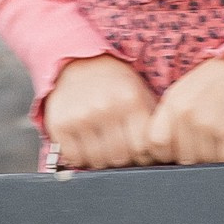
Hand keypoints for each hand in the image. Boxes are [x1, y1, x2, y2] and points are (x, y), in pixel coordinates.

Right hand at [43, 54, 158, 169]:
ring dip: (101, 160)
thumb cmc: (114, 84)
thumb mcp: (140, 93)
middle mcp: (105, 106)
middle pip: (119, 158)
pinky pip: (73, 158)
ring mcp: (80, 116)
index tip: (138, 151)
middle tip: (118, 148)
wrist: (78, 61)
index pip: (142, 147)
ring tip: (101, 146)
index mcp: (130, 99)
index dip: (142, 154)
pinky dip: (79, 158)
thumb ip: (153, 122)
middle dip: (122, 158)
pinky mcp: (60, 123)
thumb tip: (163, 154)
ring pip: (97, 161)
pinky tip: (84, 145)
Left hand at [146, 52, 223, 166]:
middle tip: (207, 141)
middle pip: (183, 158)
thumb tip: (165, 151)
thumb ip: (171, 118)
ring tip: (221, 136)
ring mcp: (209, 124)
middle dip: (195, 155)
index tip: (177, 151)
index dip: (166, 152)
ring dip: (215, 155)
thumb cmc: (215, 82)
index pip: (156, 143)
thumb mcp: (183, 91)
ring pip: (205, 161)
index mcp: (173, 102)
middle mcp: (187, 113)